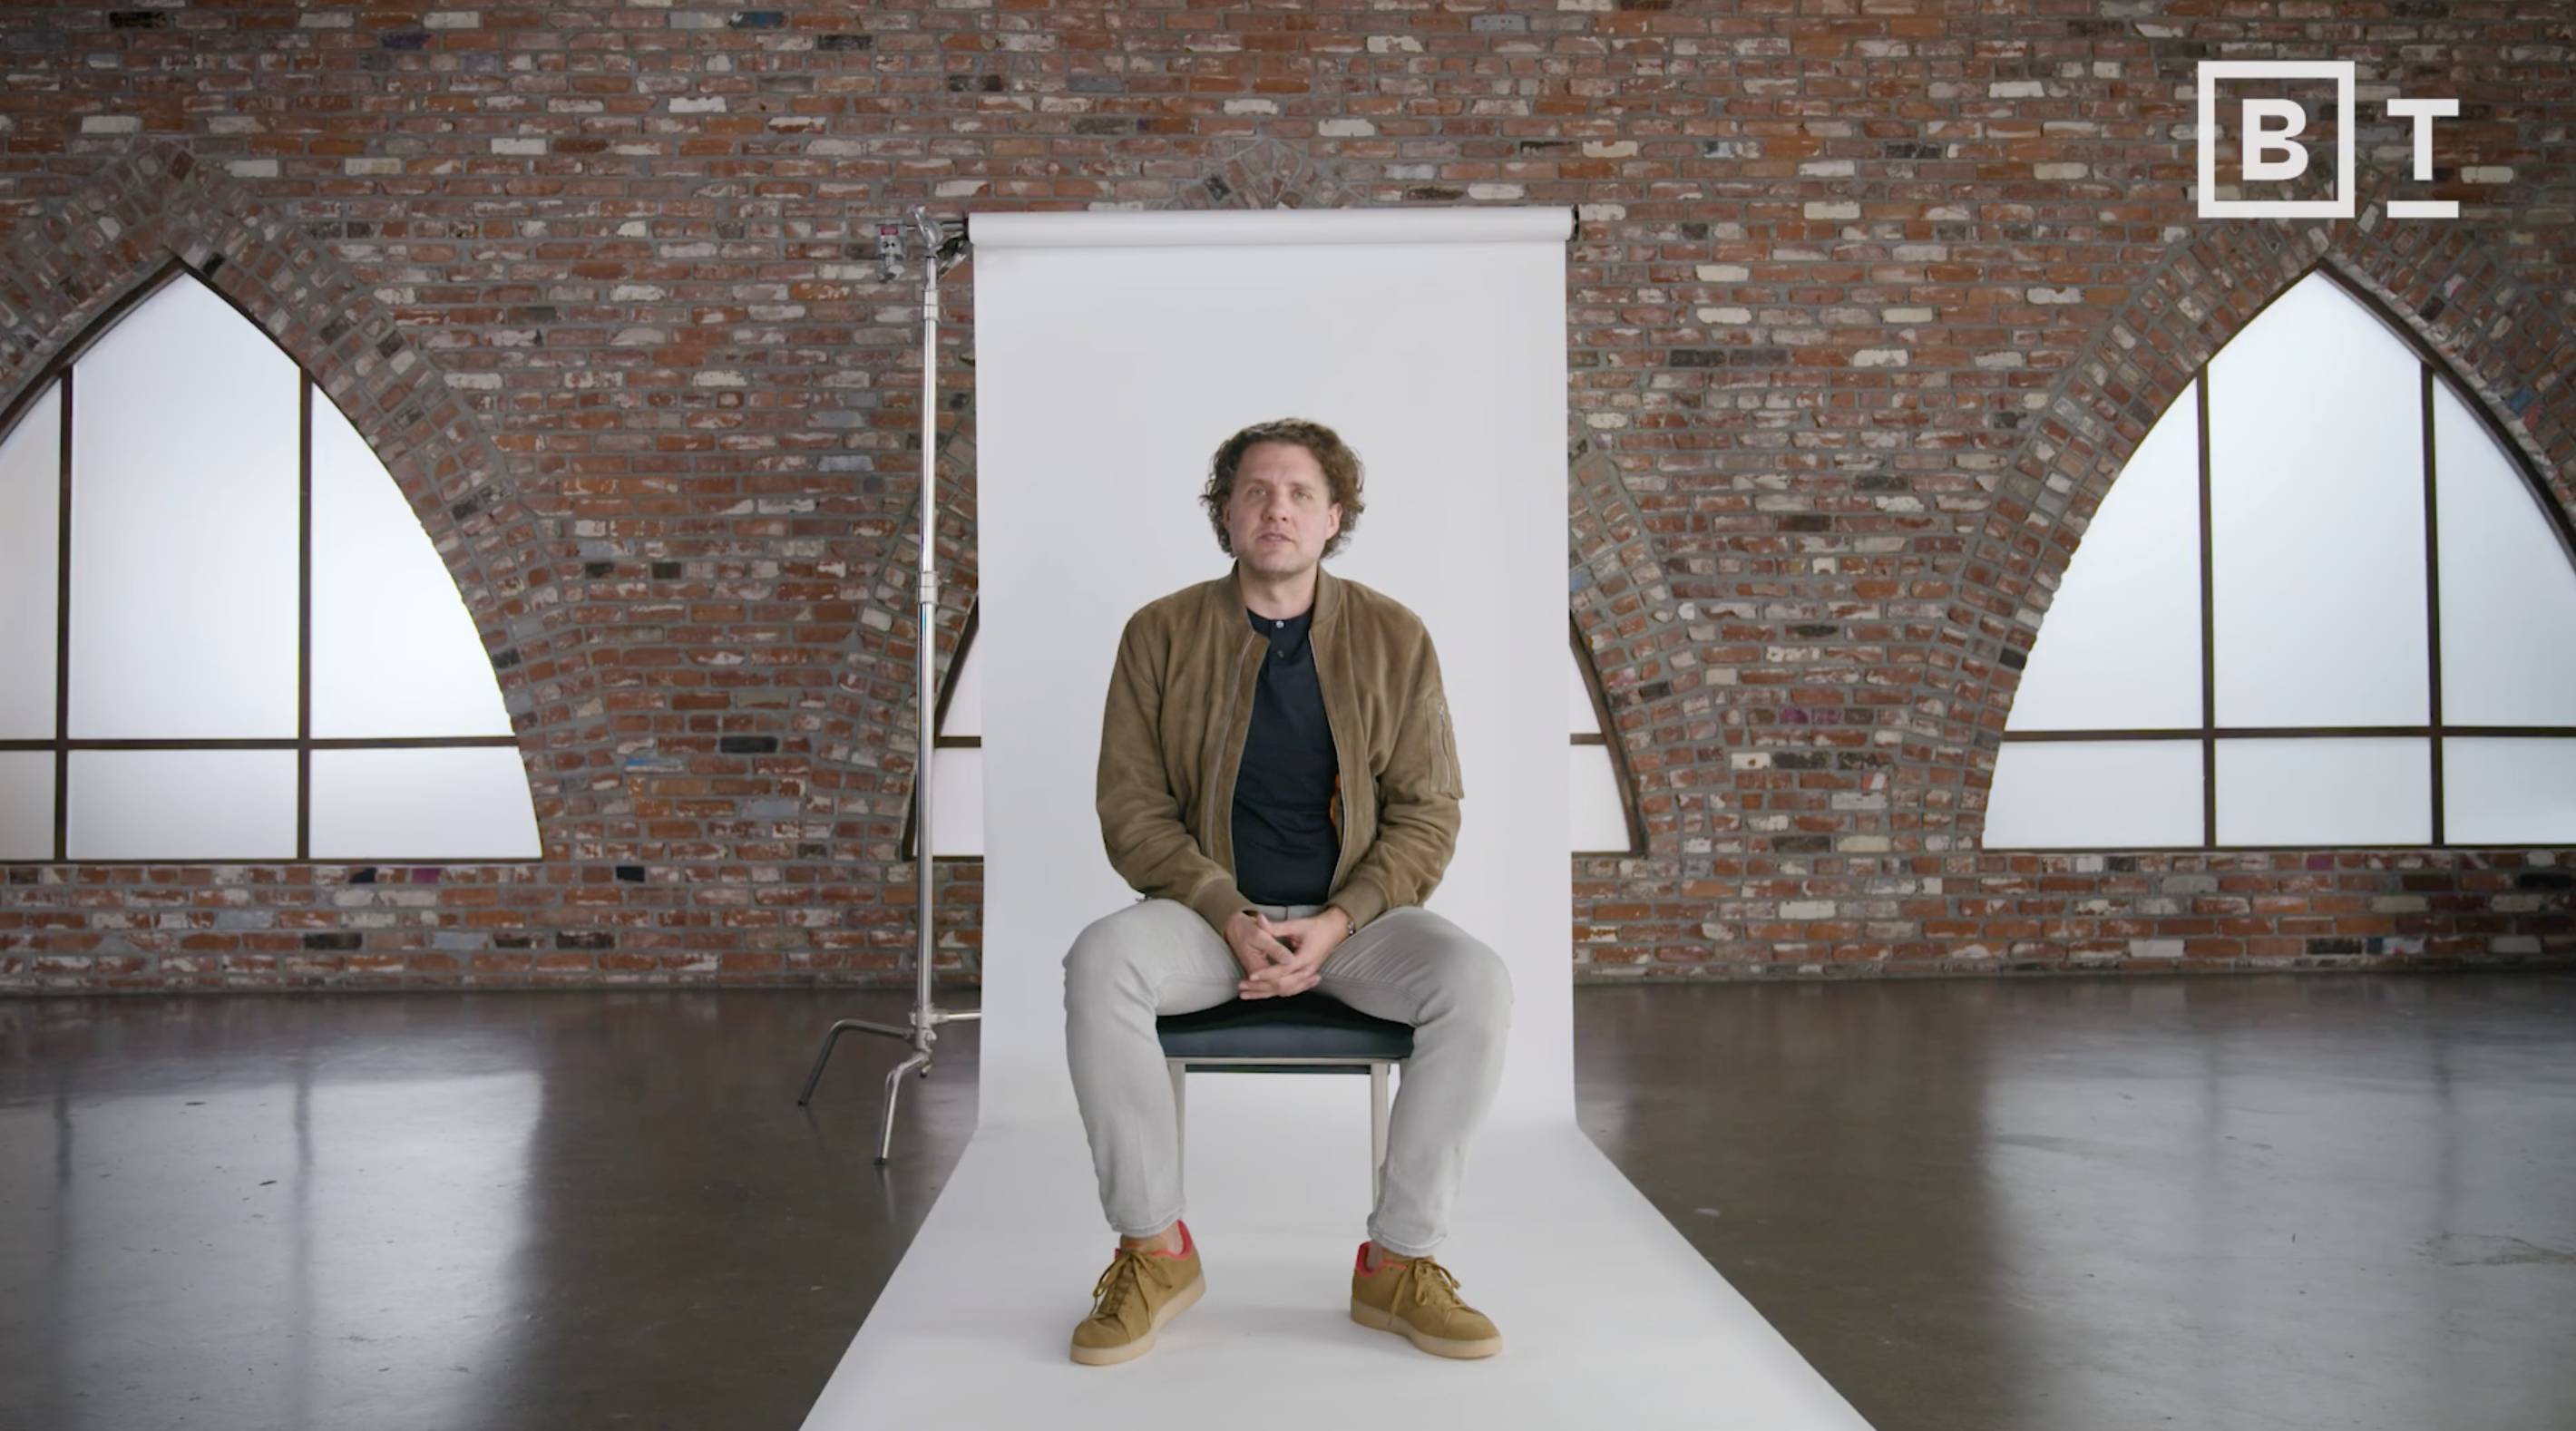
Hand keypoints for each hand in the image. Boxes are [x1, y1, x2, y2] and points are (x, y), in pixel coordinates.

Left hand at [1231, 907, 1351, 999]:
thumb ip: (1276, 927)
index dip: (1266, 973)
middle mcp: (1307, 970)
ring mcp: (1307, 976)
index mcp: (1305, 958)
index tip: (1251, 975)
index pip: (1283, 970)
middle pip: (1283, 986)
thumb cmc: (1316, 927)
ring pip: (1285, 991)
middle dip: (1261, 988)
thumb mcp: (1296, 925)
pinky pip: (1289, 990)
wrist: (1333, 931)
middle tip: (1242, 987)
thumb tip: (1259, 920)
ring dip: (1265, 993)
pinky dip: (1274, 993)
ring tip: (1246, 994)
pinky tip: (1261, 994)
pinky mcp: (1305, 977)